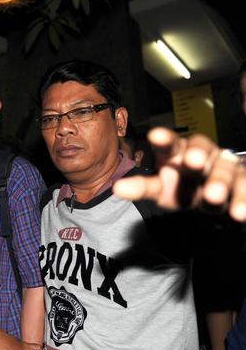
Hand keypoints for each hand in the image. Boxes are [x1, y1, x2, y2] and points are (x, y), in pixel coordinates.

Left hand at [112, 127, 245, 220]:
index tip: (154, 136)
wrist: (214, 195)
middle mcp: (203, 155)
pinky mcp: (242, 182)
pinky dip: (243, 200)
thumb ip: (141, 187)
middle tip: (192, 162)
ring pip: (224, 169)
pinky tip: (240, 213)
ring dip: (220, 181)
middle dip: (197, 154)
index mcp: (178, 153)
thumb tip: (117, 188)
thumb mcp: (160, 188)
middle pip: (201, 149)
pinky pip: (244, 187)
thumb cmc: (182, 186)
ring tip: (214, 197)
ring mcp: (224, 168)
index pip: (170, 143)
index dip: (164, 139)